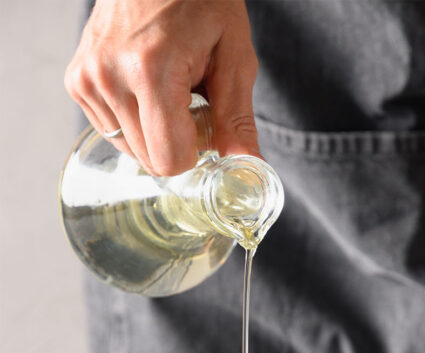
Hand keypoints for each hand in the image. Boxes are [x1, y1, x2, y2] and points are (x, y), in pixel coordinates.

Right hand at [65, 0, 259, 174]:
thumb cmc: (201, 0)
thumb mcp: (233, 54)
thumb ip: (237, 116)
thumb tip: (247, 165)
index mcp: (151, 71)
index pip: (169, 160)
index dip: (194, 153)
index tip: (204, 126)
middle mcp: (110, 77)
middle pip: (150, 160)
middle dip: (175, 142)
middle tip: (188, 101)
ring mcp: (88, 79)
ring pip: (130, 150)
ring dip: (153, 132)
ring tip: (166, 88)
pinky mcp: (77, 81)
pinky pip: (110, 130)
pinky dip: (133, 120)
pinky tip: (144, 86)